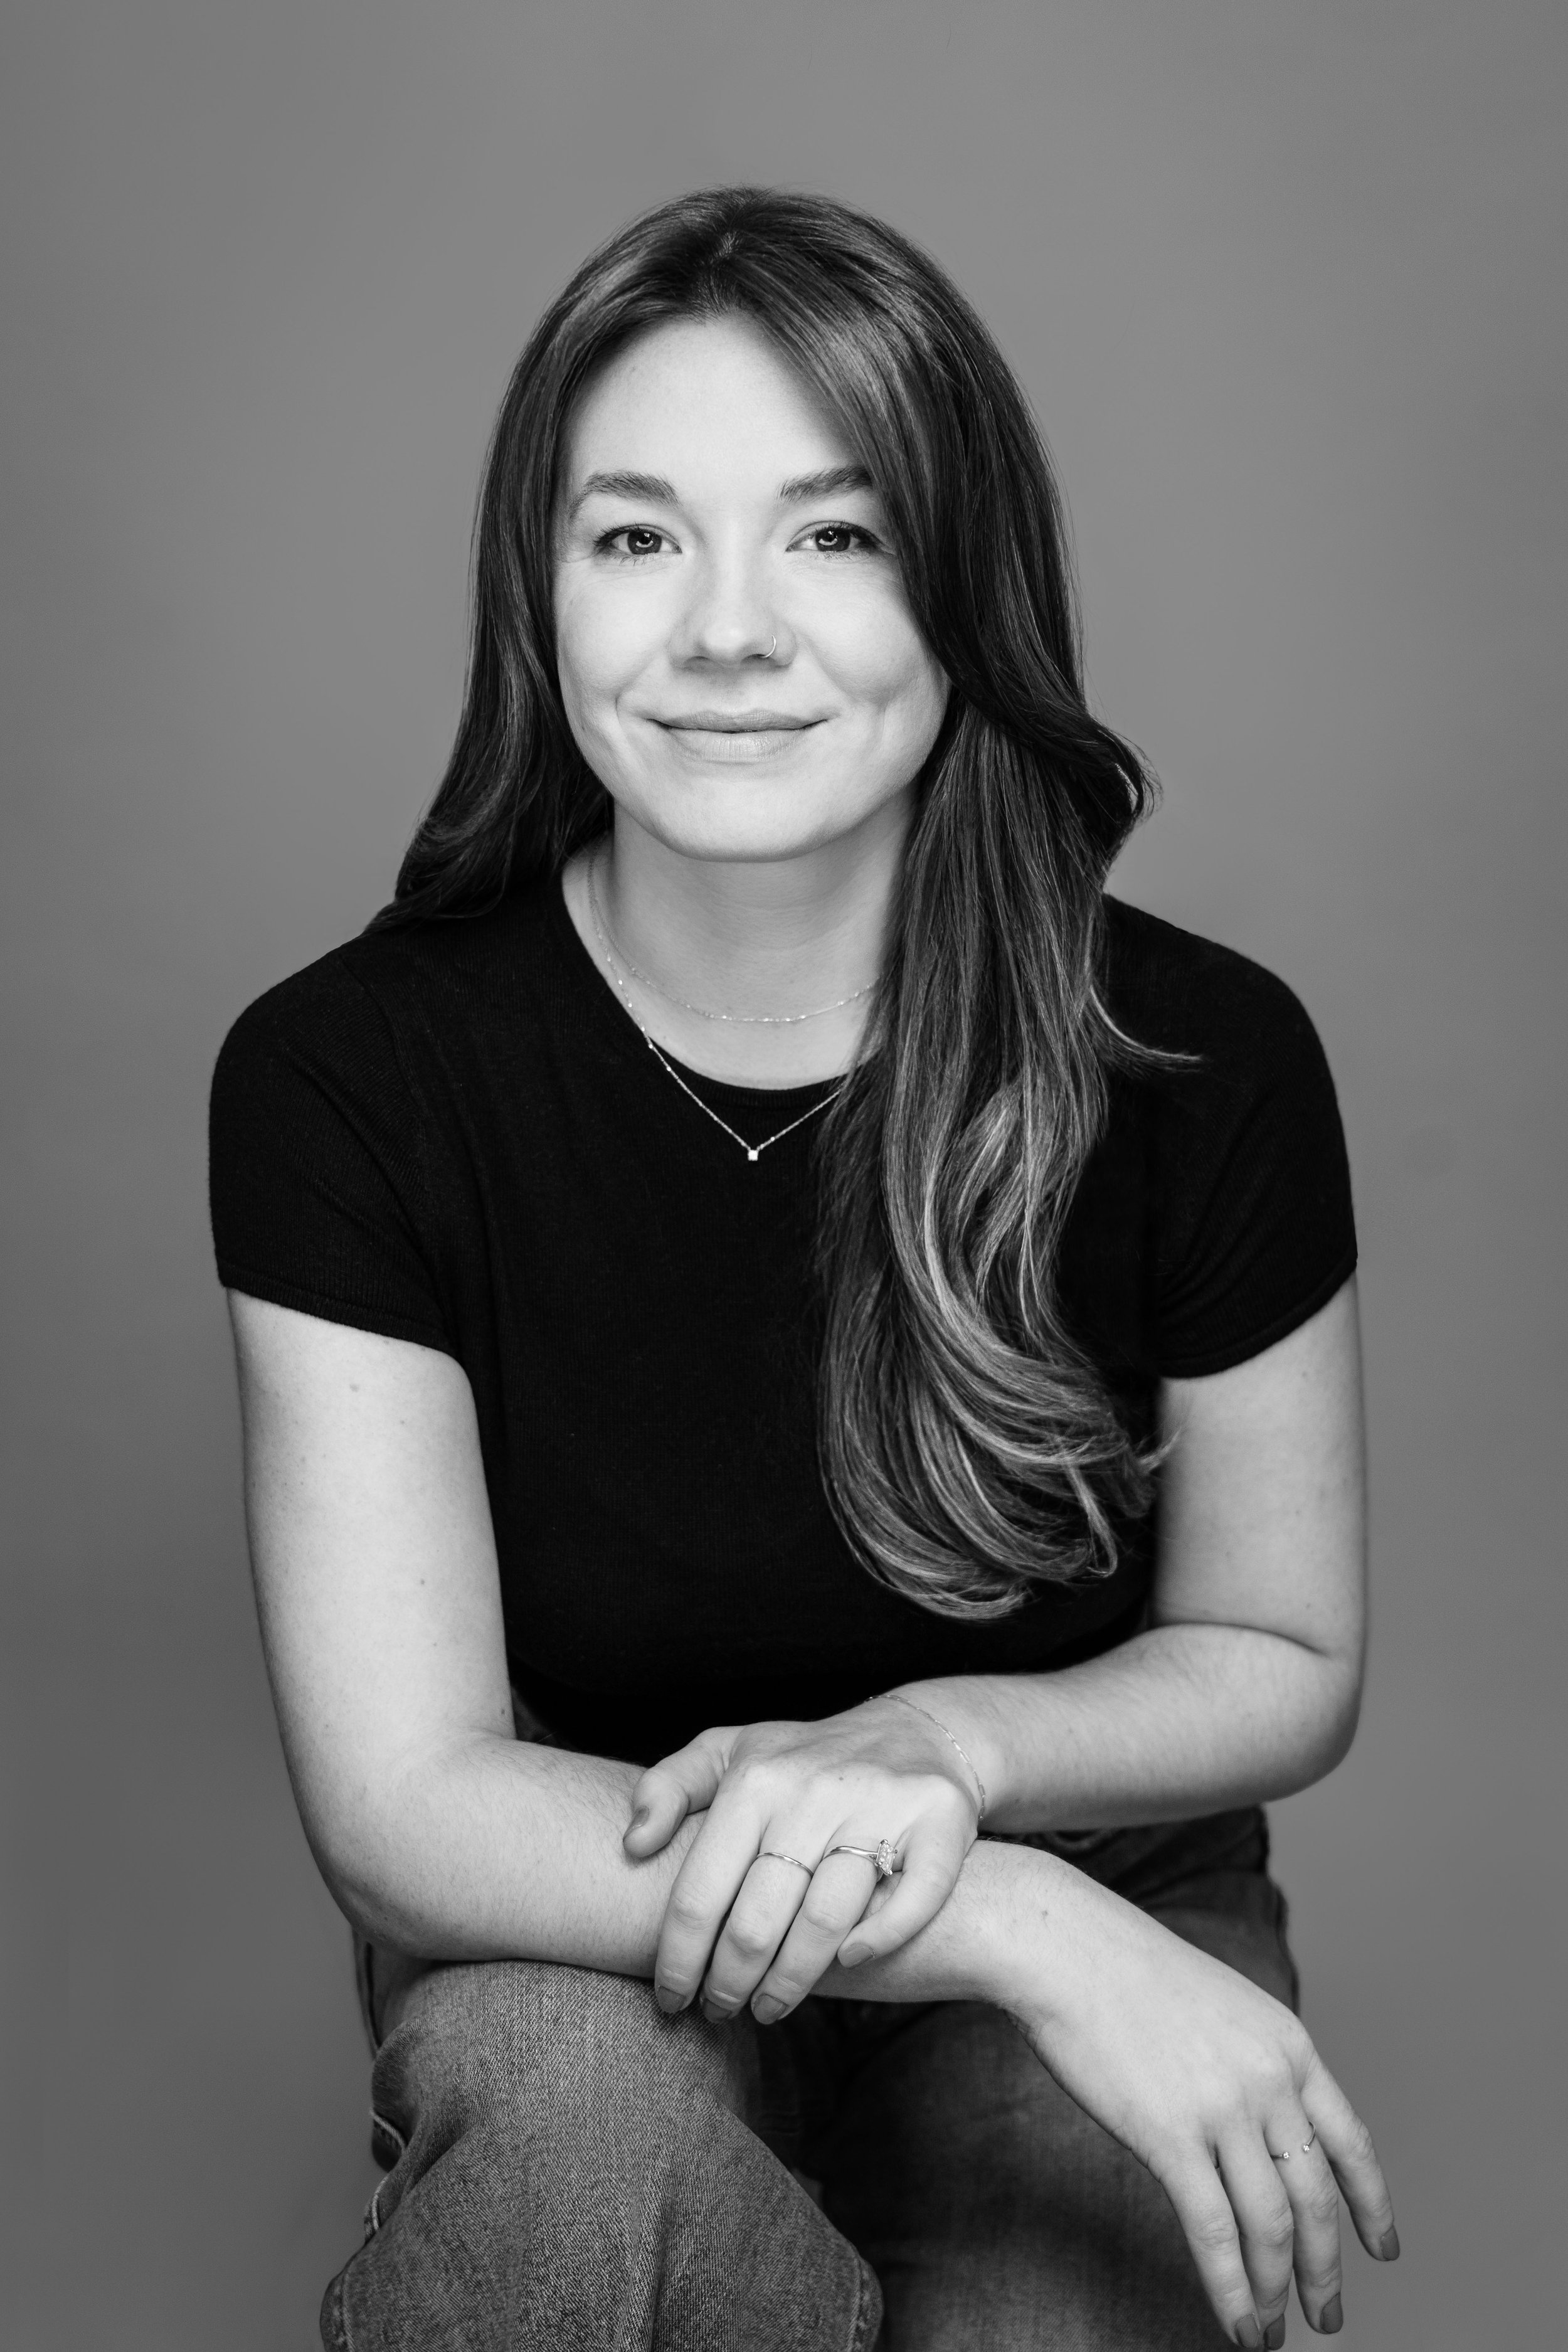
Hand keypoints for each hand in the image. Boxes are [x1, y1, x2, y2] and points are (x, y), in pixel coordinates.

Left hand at [623, 1701, 980, 2025]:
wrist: (915, 1733)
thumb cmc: (804, 1758)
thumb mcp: (728, 1751)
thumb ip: (668, 1787)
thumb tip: (632, 1844)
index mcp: (756, 1777)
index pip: (700, 1892)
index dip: (678, 1959)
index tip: (671, 1998)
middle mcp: (815, 1790)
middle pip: (757, 1921)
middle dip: (728, 1984)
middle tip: (721, 2012)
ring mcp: (879, 1806)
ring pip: (823, 1926)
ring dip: (789, 1985)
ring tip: (768, 2008)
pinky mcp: (939, 1824)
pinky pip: (908, 1904)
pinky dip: (876, 1943)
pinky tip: (847, 1964)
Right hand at [997, 1860, 1398, 2343]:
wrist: (1068, 1946)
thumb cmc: (1127, 1971)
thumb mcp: (1222, 2004)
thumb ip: (1252, 2063)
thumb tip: (1262, 2131)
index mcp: (1289, 2045)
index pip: (1352, 2143)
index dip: (1373, 2205)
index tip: (1385, 2250)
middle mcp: (1270, 2080)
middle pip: (1318, 2199)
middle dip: (1326, 2270)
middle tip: (1328, 2314)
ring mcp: (1223, 2110)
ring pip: (1272, 2226)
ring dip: (1279, 2291)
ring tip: (1275, 2331)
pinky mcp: (1169, 2137)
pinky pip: (1215, 2234)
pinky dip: (1233, 2293)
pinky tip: (1238, 2326)